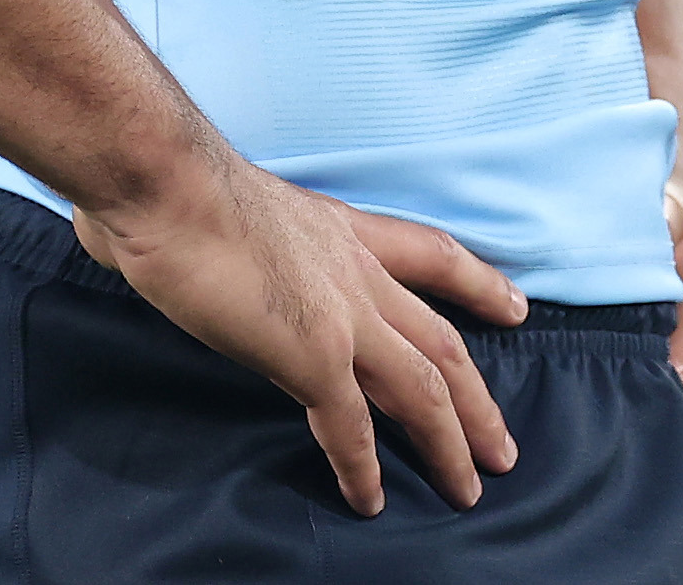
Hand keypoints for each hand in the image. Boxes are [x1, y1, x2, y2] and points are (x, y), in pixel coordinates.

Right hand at [76, 149, 528, 516]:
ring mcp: (343, 314)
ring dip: (448, 443)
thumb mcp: (241, 205)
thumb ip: (244, 238)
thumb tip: (203, 254)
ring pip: (421, 390)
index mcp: (342, 230)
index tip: (516, 307)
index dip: (480, 283)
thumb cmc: (174, 183)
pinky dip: (363, 468)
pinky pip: (350, 425)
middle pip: (442, 342)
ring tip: (467, 488)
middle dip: (479, 399)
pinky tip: (371, 500)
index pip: (433, 255)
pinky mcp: (313, 354)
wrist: (167, 183)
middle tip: (503, 446)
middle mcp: (357, 271)